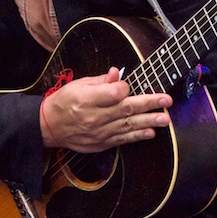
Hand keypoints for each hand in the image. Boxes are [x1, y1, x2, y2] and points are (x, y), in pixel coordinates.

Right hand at [39, 66, 171, 151]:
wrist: (50, 126)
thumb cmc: (65, 101)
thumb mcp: (78, 85)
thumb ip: (100, 81)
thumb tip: (117, 73)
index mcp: (87, 99)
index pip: (114, 93)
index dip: (125, 87)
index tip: (129, 84)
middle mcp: (94, 117)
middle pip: (125, 109)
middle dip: (148, 104)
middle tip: (166, 100)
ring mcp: (99, 132)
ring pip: (127, 126)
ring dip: (149, 121)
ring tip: (165, 118)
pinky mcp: (101, 143)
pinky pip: (122, 139)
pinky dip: (137, 136)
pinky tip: (151, 132)